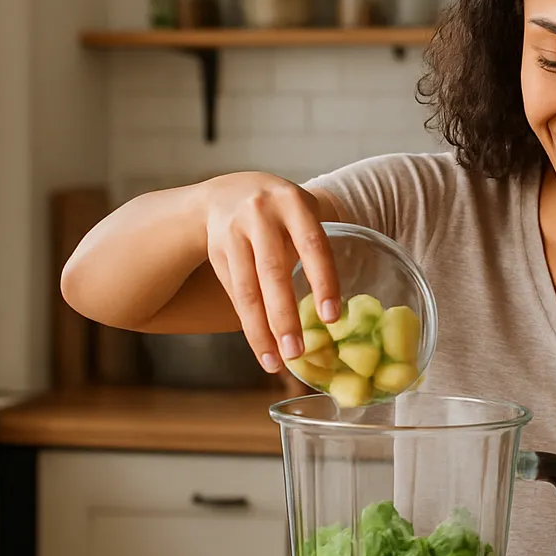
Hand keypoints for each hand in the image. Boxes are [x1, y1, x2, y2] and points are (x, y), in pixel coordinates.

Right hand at [201, 172, 341, 372]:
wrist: (226, 194)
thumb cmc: (281, 212)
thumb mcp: (302, 213)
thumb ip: (316, 248)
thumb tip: (338, 310)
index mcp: (292, 202)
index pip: (312, 246)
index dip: (323, 283)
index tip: (331, 318)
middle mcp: (259, 215)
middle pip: (272, 273)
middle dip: (284, 317)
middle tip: (298, 353)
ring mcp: (233, 233)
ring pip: (247, 290)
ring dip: (261, 331)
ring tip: (276, 362)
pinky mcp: (216, 252)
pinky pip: (235, 294)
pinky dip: (249, 323)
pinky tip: (262, 347)